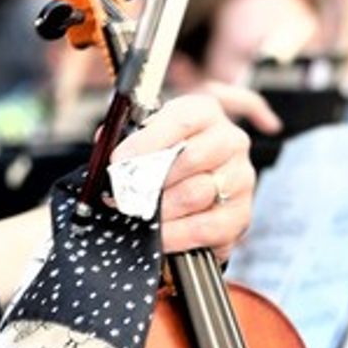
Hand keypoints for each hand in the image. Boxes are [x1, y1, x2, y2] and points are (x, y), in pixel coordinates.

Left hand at [110, 90, 255, 260]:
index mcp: (205, 112)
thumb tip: (106, 140)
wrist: (194, 188)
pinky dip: (176, 234)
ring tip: (138, 213)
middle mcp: (230, 140)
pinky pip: (205, 227)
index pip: (181, 120)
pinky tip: (158, 235)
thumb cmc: (167, 157)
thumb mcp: (147, 136)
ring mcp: (240, 178)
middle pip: (191, 159)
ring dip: (159, 208)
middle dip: (150, 180)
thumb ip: (127, 135)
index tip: (119, 160)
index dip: (146, 141)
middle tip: (124, 194)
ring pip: (196, 194)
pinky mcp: (241, 214)